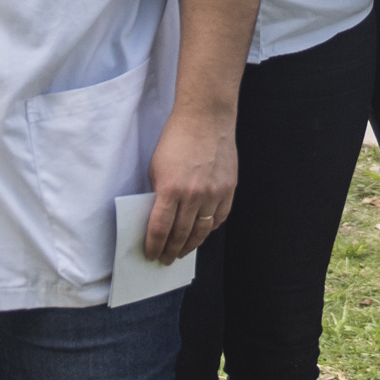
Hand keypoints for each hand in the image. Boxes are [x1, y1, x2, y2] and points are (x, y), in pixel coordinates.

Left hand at [144, 107, 237, 263]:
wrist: (206, 119)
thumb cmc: (176, 139)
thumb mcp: (156, 167)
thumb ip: (159, 193)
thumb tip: (160, 217)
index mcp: (170, 190)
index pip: (160, 229)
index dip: (154, 246)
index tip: (151, 254)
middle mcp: (193, 196)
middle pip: (181, 235)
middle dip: (171, 251)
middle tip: (165, 260)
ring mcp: (214, 194)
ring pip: (202, 231)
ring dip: (190, 245)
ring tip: (182, 253)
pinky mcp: (229, 189)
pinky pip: (219, 218)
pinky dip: (209, 230)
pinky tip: (201, 234)